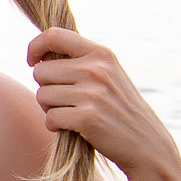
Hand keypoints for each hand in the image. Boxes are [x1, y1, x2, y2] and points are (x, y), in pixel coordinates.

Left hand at [27, 27, 180, 176]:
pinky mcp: (87, 117)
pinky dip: (55, 125)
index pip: (54, 35)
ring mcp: (92, 92)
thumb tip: (39, 57)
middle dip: (45, 89)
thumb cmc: (120, 111)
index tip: (33, 61)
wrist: (147, 145)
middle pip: (40, 72)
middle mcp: (97, 69)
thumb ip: (79, 62)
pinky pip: (50, 118)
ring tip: (72, 114)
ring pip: (42, 96)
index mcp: (101, 54)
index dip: (35, 47)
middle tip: (64, 101)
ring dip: (50, 109)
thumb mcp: (108, 76)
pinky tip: (74, 128)